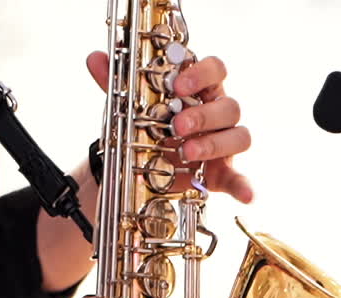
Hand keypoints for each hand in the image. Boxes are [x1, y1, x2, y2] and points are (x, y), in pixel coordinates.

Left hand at [86, 51, 254, 203]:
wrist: (147, 163)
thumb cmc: (151, 125)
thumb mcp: (133, 105)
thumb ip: (118, 83)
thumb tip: (94, 59)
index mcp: (201, 89)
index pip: (216, 69)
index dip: (202, 74)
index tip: (178, 85)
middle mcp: (218, 113)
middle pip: (230, 106)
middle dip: (203, 115)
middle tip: (176, 125)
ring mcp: (224, 143)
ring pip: (239, 136)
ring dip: (214, 145)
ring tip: (185, 153)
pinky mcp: (223, 172)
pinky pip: (240, 179)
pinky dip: (245, 187)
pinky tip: (245, 196)